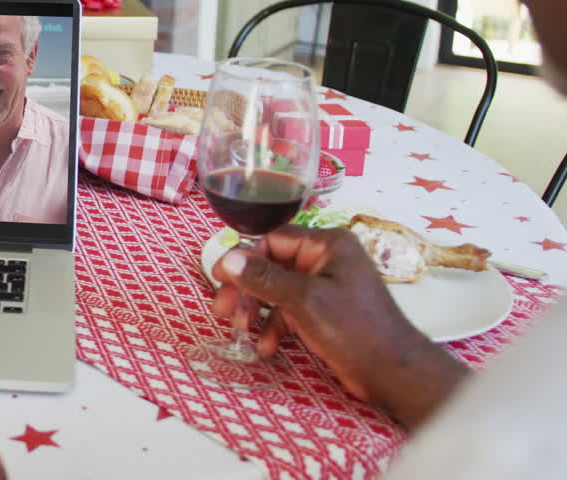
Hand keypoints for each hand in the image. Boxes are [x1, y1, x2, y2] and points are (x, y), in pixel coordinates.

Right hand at [212, 225, 468, 428]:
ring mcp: (326, 287)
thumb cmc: (354, 328)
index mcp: (328, 245)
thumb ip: (264, 278)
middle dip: (247, 289)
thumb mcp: (304, 300)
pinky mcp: (325, 312)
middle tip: (223, 310)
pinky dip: (275, 326)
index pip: (273, 239)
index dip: (245, 259)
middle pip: (272, 265)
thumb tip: (227, 259)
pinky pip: (290, 311)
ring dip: (257, 310)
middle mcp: (327, 260)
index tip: (219, 279)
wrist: (393, 374)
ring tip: (240, 331)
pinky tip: (267, 347)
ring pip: (277, 290)